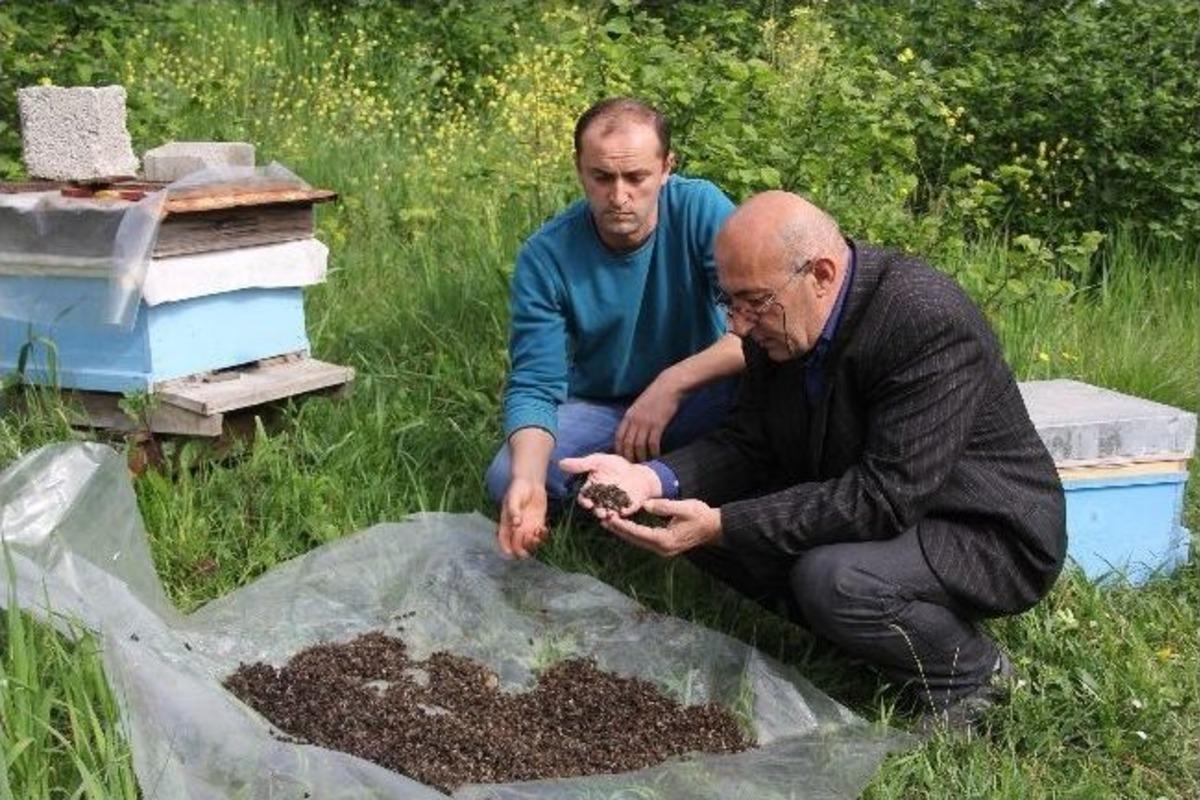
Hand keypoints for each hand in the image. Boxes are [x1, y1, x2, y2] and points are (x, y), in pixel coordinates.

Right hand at [496, 477, 548, 557]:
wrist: (530, 482)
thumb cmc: (518, 489)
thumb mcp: (513, 498)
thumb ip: (514, 510)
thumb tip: (516, 523)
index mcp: (506, 523)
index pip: (504, 540)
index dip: (506, 548)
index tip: (511, 552)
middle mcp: (516, 528)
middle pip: (517, 546)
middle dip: (521, 548)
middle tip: (527, 540)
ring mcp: (528, 527)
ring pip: (529, 544)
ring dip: (533, 544)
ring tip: (536, 534)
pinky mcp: (538, 523)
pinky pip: (540, 536)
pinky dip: (542, 536)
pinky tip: (543, 529)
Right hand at [559, 453, 660, 519]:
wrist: (637, 472)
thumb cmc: (615, 466)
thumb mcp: (598, 461)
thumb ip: (581, 464)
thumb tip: (560, 463)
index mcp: (592, 490)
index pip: (584, 498)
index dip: (585, 501)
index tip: (587, 503)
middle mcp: (601, 500)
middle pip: (596, 508)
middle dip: (597, 511)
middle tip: (599, 512)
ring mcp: (614, 506)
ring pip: (608, 513)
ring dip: (608, 515)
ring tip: (609, 515)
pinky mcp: (627, 508)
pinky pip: (624, 513)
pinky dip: (623, 513)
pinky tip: (623, 512)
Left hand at [601, 498, 721, 556]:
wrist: (714, 528)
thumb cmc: (701, 515)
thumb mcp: (684, 507)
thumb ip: (664, 506)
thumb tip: (646, 505)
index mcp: (665, 540)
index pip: (639, 533)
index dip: (623, 526)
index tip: (610, 518)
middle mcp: (662, 548)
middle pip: (635, 539)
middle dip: (619, 530)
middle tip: (603, 519)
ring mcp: (663, 549)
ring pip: (638, 541)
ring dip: (624, 532)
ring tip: (609, 522)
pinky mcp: (664, 546)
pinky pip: (644, 540)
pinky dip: (633, 532)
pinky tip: (624, 525)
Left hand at [615, 376, 682, 462]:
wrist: (669, 386)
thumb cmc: (656, 395)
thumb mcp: (639, 405)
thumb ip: (634, 417)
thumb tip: (632, 431)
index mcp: (628, 415)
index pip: (619, 437)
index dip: (619, 450)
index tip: (621, 459)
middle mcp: (635, 420)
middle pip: (627, 444)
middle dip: (629, 457)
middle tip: (632, 467)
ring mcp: (646, 422)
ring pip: (639, 446)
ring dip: (641, 457)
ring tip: (644, 464)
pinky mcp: (658, 424)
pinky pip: (653, 443)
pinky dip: (654, 452)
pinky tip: (656, 456)